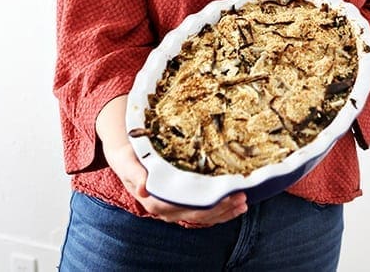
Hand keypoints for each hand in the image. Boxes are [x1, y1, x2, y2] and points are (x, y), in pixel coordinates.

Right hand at [104, 139, 246, 226]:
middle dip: (221, 208)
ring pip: (202, 215)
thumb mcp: (127, 160)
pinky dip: (219, 210)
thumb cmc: (128, 155)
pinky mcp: (180, 203)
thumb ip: (135, 174)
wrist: (126, 155)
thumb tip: (144, 188)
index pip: (185, 206)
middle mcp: (165, 208)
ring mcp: (174, 208)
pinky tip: (234, 205)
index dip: (206, 204)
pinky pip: (201, 211)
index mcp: (153, 200)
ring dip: (224, 211)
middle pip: (198, 213)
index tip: (225, 195)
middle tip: (241, 197)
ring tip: (243, 203)